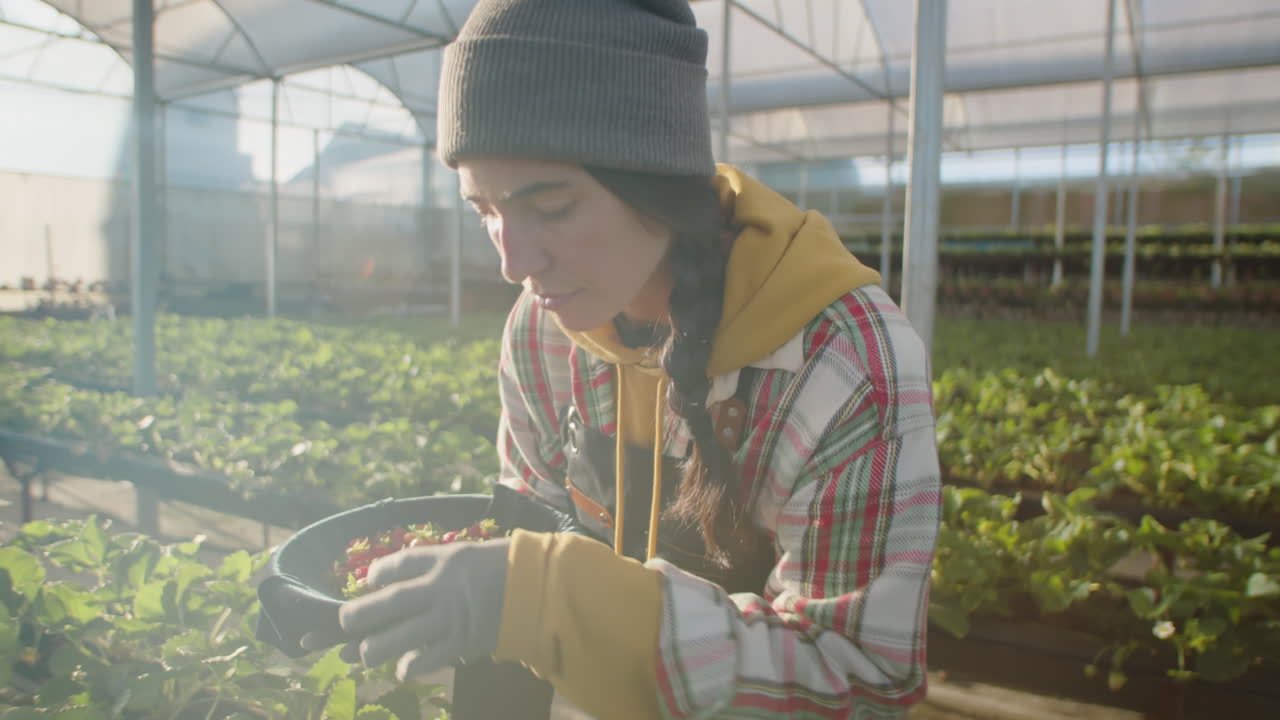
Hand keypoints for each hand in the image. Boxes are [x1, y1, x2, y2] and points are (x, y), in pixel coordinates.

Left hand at [337, 536, 510, 680]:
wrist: (541, 588)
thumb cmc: (504, 568)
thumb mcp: (466, 554)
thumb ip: (434, 565)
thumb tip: (398, 580)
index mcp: (441, 560)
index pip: (394, 565)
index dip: (375, 575)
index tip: (368, 582)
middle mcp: (438, 588)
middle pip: (385, 603)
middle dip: (357, 616)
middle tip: (345, 624)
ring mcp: (448, 617)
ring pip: (397, 637)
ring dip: (374, 649)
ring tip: (365, 655)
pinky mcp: (461, 642)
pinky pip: (425, 659)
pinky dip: (409, 666)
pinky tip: (403, 669)